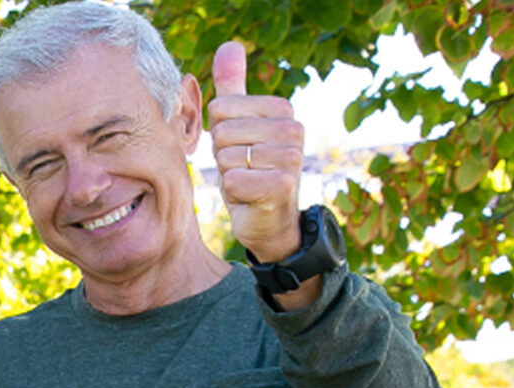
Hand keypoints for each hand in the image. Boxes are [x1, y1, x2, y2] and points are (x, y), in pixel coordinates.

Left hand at [209, 40, 304, 260]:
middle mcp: (294, 130)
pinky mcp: (283, 186)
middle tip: (242, 166)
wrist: (268, 217)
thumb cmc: (249, 166)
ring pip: (227, 158)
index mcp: (282, 110)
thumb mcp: (238, 122)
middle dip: (223, 154)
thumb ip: (234, 85)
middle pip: (222, 132)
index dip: (219, 132)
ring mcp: (292, 158)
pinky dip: (233, 193)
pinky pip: (233, 182)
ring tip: (248, 180)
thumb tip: (230, 45)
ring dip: (229, 174)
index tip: (238, 145)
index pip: (221, 108)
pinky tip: (250, 196)